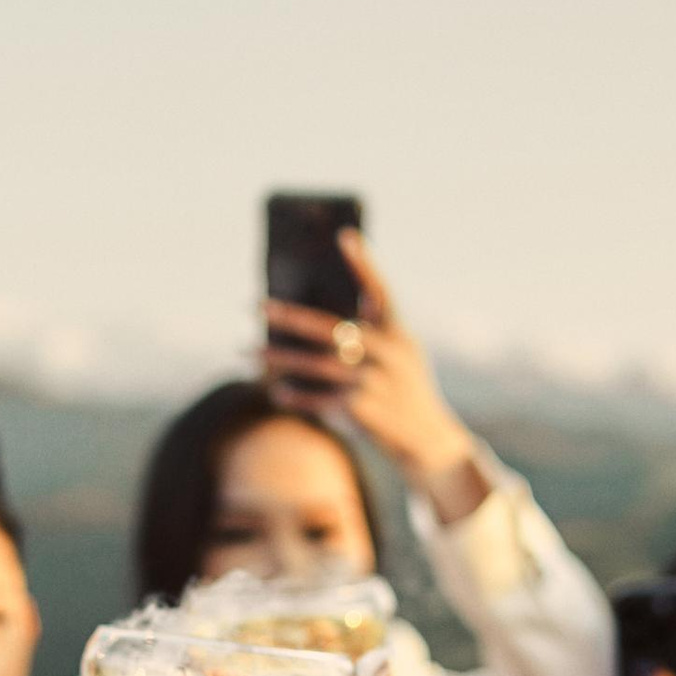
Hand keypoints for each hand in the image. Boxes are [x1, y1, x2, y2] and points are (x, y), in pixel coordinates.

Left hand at [260, 232, 489, 521]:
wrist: (428, 440)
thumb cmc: (406, 390)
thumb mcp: (403, 354)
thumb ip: (377, 329)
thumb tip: (344, 307)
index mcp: (399, 333)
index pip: (381, 290)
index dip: (365, 264)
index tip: (345, 235)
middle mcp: (388, 353)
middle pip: (329, 328)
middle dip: (289, 316)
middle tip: (256, 305)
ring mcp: (374, 382)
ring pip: (315, 364)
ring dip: (278, 358)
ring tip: (248, 351)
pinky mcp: (362, 410)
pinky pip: (319, 398)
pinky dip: (296, 395)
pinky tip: (275, 390)